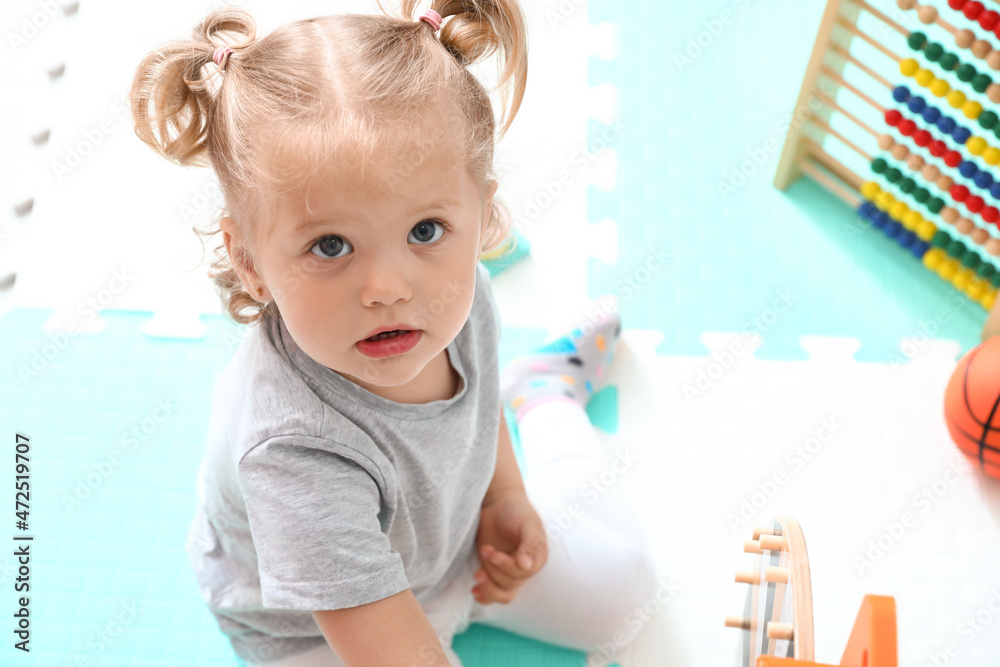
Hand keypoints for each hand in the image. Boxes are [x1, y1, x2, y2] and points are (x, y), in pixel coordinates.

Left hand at [472, 489, 547, 603]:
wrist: (499, 503)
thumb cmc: (516, 510)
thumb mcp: (527, 522)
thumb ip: (530, 543)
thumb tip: (526, 566)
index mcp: (537, 557)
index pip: (524, 573)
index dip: (507, 566)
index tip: (493, 553)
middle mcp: (525, 568)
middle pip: (511, 583)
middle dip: (495, 569)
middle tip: (486, 550)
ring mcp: (509, 572)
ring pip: (502, 594)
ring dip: (489, 586)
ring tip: (477, 572)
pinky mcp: (495, 573)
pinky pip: (493, 595)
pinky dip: (484, 596)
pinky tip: (475, 590)